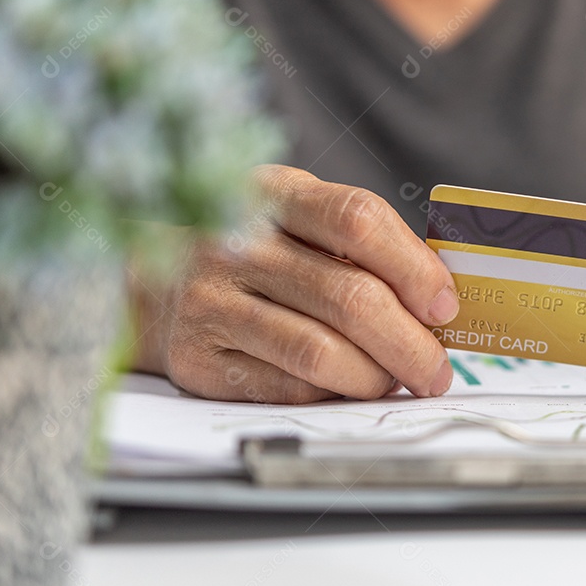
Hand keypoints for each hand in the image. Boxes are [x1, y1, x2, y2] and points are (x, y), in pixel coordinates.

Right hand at [130, 165, 459, 402]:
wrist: (141, 281)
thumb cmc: (245, 249)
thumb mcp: (293, 216)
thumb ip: (358, 243)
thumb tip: (437, 298)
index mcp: (272, 192)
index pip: (357, 220)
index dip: (414, 267)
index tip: (444, 305)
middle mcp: (234, 243)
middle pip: (350, 297)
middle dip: (411, 344)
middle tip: (437, 368)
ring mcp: (210, 302)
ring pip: (322, 352)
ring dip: (378, 376)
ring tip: (399, 380)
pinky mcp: (199, 360)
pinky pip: (289, 386)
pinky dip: (335, 393)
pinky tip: (350, 386)